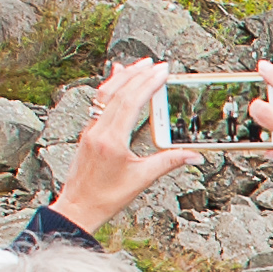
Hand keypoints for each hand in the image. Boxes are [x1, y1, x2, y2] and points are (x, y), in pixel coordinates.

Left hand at [49, 59, 202, 234]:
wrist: (78, 207)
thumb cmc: (107, 198)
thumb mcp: (141, 180)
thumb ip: (168, 162)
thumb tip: (194, 155)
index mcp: (111, 140)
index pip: (131, 102)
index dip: (148, 84)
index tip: (162, 71)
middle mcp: (98, 130)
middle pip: (118, 93)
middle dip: (138, 75)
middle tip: (157, 63)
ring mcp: (90, 130)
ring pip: (104, 94)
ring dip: (123, 77)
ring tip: (139, 64)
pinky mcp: (87, 133)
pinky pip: (97, 103)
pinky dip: (110, 87)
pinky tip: (116, 78)